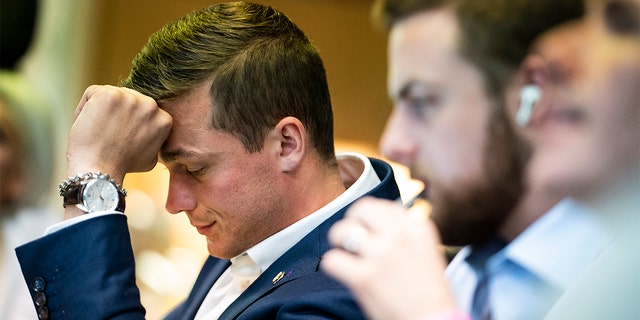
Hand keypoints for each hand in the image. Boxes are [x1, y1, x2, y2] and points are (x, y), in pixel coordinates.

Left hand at [66, 85, 171, 182]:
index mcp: (164, 118)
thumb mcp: (151, 156)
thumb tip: (149, 133)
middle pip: (128, 98)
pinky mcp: (109, 95)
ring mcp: (130, 98)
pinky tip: (88, 126)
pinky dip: (84, 108)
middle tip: (107, 134)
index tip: (119, 136)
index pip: (141, 109)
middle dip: (116, 113)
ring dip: (101, 110)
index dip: (128, 122)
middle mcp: (151, 105)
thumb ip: (153, 139)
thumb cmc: (121, 166)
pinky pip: (92, 93)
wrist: (100, 171)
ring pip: (110, 94)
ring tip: (99, 132)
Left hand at [321, 197, 457, 319]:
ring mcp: (381, 256)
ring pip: (342, 231)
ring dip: (338, 241)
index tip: (372, 230)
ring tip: (345, 253)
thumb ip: (404, 232)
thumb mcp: (426, 250)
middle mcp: (400, 236)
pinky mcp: (364, 278)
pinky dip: (333, 266)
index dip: (373, 218)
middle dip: (352, 220)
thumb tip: (374, 221)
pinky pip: (332, 260)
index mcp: (418, 227)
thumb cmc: (429, 292)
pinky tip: (343, 272)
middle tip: (351, 235)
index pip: (385, 205)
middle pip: (362, 209)